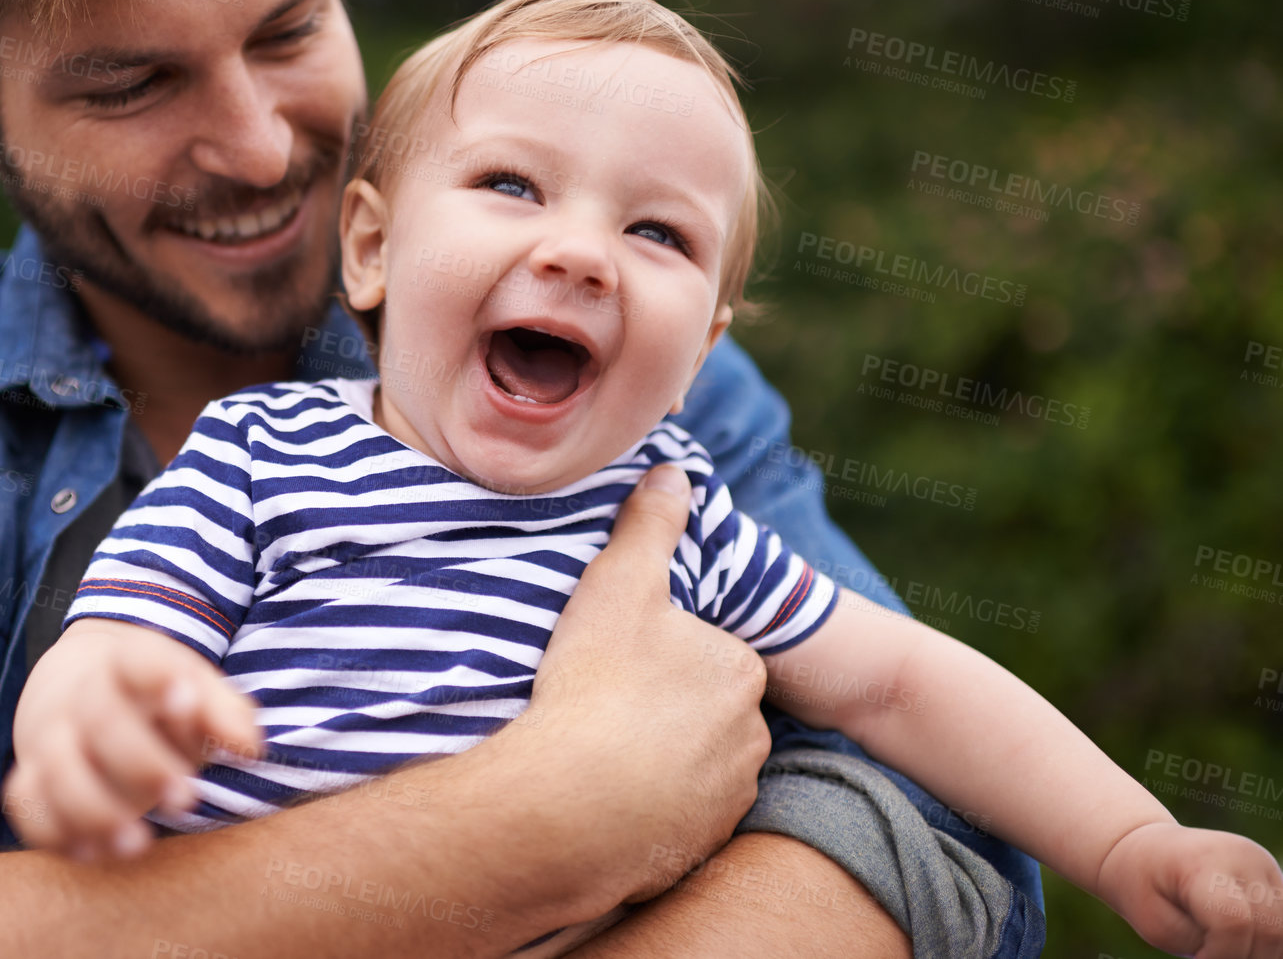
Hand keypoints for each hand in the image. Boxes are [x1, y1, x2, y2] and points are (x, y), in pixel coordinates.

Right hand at [4, 618, 262, 859]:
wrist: (82, 681)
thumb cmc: (157, 697)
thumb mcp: (195, 689)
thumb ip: (225, 714)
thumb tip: (250, 749)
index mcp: (129, 663)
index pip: (137, 660)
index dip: (158, 677)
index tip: (186, 699)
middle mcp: (83, 695)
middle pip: (101, 722)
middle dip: (142, 765)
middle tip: (187, 799)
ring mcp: (50, 735)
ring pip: (57, 770)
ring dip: (96, 812)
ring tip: (139, 843)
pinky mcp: (30, 774)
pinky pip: (28, 805)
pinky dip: (56, 832)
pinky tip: (96, 853)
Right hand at [520, 464, 771, 906]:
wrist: (568, 804)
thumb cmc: (595, 685)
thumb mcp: (617, 585)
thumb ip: (649, 526)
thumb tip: (674, 471)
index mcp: (740, 669)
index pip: (707, 652)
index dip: (659, 652)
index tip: (617, 661)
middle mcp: (751, 736)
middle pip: (702, 710)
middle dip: (663, 708)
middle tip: (602, 704)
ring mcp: (726, 798)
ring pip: (692, 766)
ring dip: (656, 760)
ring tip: (596, 753)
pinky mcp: (698, 847)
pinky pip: (674, 818)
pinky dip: (647, 810)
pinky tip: (601, 797)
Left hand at [1099, 821, 1282, 957]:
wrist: (1147, 850)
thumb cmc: (1146, 890)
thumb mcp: (1158, 925)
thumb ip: (1202, 945)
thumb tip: (1240, 956)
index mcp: (1200, 863)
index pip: (1234, 922)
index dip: (1223, 956)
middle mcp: (1240, 856)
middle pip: (1269, 929)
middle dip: (1245, 956)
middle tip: (1210, 953)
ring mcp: (1261, 862)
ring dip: (1261, 950)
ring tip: (1223, 945)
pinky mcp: (1272, 873)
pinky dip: (1267, 938)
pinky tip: (1239, 938)